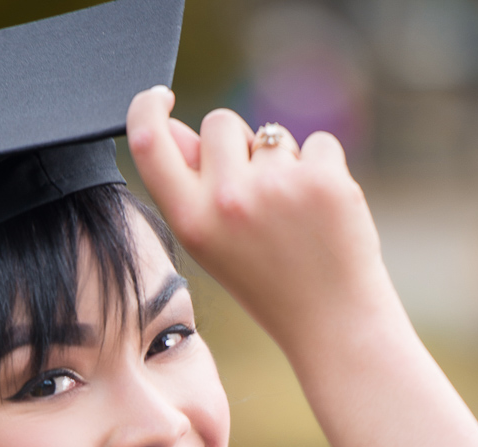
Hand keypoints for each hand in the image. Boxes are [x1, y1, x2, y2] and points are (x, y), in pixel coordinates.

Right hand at [125, 87, 400, 354]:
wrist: (331, 318)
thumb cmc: (268, 280)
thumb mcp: (213, 241)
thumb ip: (191, 185)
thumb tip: (174, 128)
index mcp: (190, 220)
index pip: (148, 143)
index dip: (145, 108)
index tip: (159, 98)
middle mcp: (226, 200)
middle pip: (219, 123)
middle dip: (238, 145)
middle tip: (258, 198)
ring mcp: (276, 186)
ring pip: (272, 132)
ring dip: (284, 161)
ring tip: (294, 214)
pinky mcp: (324, 178)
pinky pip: (318, 142)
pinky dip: (324, 168)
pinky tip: (324, 210)